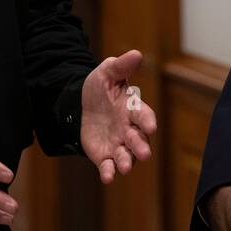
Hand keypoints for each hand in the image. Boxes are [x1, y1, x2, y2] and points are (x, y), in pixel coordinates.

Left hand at [80, 49, 156, 183]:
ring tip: (125, 167)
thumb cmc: (100, 88)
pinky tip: (107, 177)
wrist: (80, 104)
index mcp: (132, 108)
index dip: (147, 120)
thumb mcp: (107, 72)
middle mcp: (129, 129)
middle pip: (138, 139)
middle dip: (141, 146)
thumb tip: (136, 54)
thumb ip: (121, 66)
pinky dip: (109, 172)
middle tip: (144, 154)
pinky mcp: (104, 155)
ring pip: (126, 156)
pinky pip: (109, 166)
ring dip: (126, 162)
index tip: (150, 126)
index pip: (143, 115)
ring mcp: (118, 144)